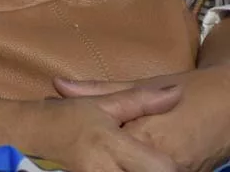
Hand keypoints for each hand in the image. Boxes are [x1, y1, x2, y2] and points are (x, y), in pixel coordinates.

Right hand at [13, 84, 182, 171]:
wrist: (24, 134)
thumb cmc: (63, 118)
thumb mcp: (100, 104)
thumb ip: (139, 101)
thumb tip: (176, 93)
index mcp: (112, 145)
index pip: (162, 168)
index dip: (169, 165)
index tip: (165, 157)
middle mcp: (105, 170)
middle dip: (152, 169)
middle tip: (148, 159)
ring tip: (127, 162)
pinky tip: (115, 167)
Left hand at [58, 70, 229, 171]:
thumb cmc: (188, 89)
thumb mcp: (143, 84)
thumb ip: (99, 91)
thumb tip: (57, 86)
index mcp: (143, 134)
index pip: (104, 154)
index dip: (83, 153)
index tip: (64, 151)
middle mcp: (161, 159)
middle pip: (119, 169)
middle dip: (100, 164)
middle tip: (82, 158)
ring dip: (118, 166)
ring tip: (101, 159)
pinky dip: (137, 169)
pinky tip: (125, 161)